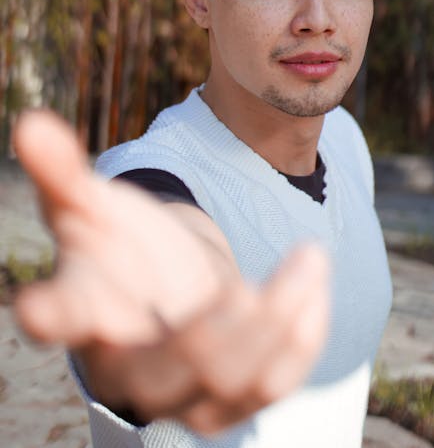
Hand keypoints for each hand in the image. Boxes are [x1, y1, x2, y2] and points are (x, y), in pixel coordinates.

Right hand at [13, 110, 328, 433]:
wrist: (170, 289)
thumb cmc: (124, 249)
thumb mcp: (94, 207)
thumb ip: (64, 172)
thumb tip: (29, 123)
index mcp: (86, 311)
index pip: (65, 316)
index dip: (52, 312)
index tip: (37, 307)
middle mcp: (129, 366)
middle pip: (166, 369)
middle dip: (215, 326)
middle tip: (241, 283)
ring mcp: (184, 394)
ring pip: (234, 381)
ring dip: (279, 320)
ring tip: (309, 259)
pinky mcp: (232, 399)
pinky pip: (275, 383)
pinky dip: (304, 337)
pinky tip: (314, 284)